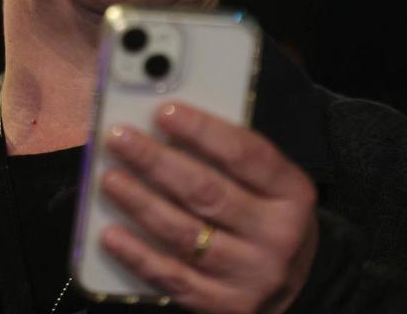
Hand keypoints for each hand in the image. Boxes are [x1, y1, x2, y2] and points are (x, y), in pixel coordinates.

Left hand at [99, 103, 318, 313]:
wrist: (295, 285)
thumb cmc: (271, 217)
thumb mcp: (273, 184)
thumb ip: (231, 158)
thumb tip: (167, 129)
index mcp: (292, 194)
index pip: (245, 155)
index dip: (202, 131)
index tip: (164, 112)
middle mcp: (276, 235)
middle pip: (207, 192)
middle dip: (156, 161)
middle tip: (120, 138)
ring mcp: (249, 274)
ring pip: (184, 234)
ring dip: (140, 203)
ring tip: (110, 179)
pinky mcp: (223, 305)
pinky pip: (172, 277)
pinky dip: (138, 255)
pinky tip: (111, 234)